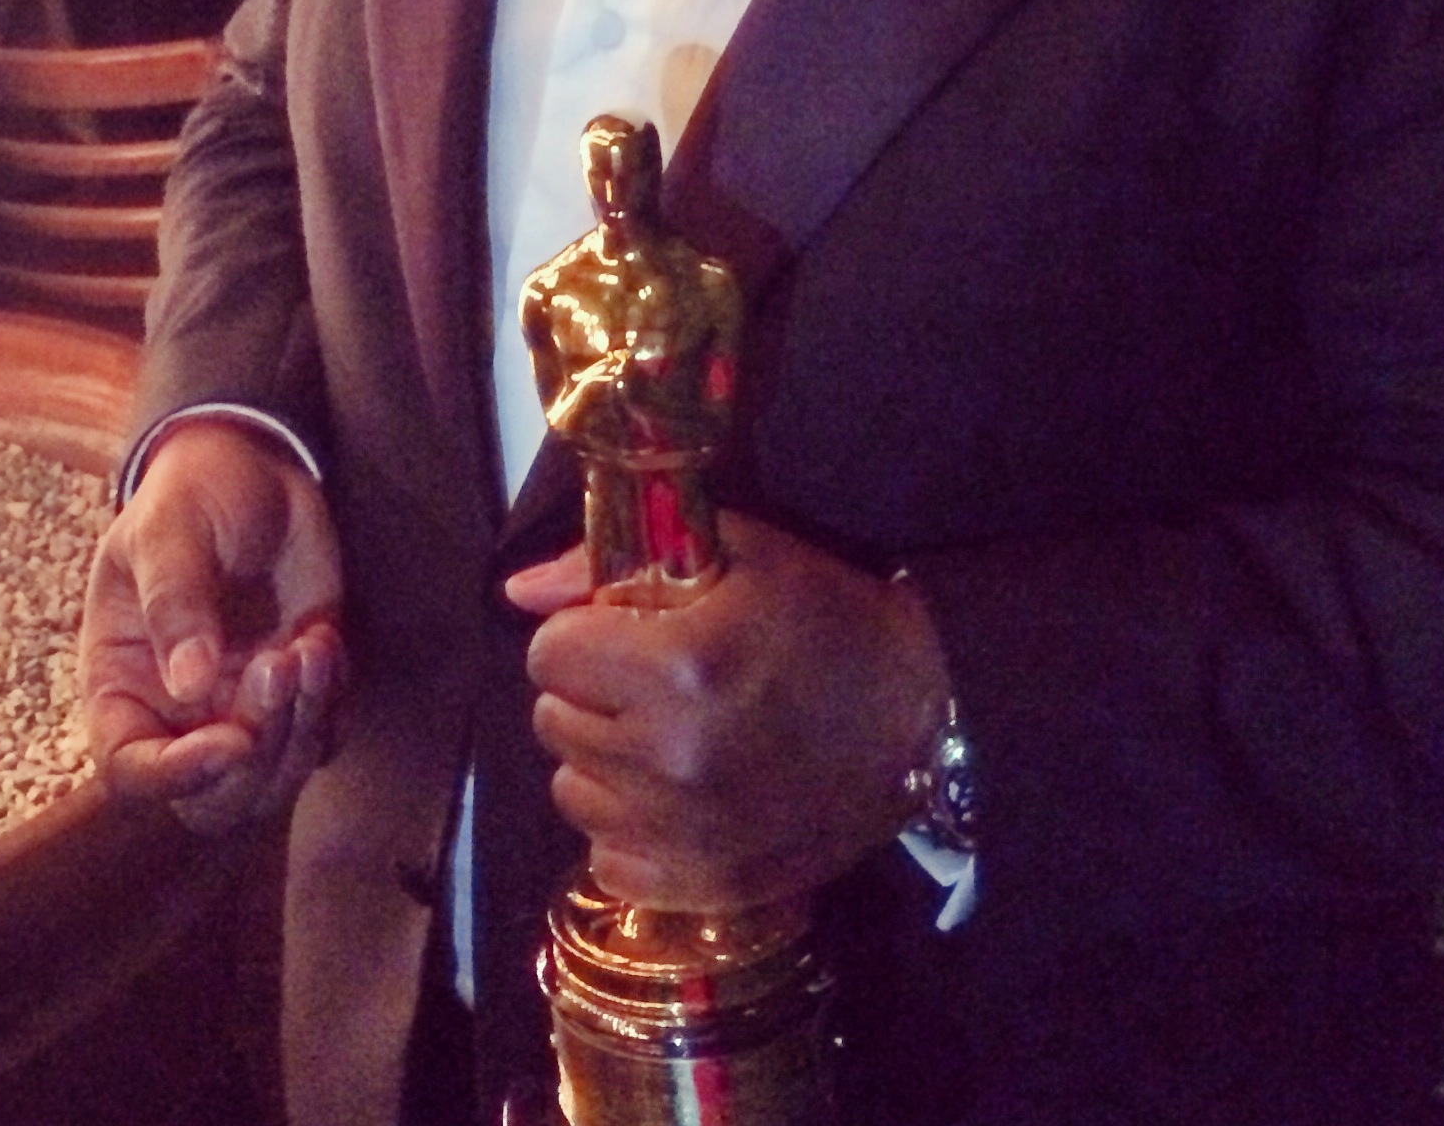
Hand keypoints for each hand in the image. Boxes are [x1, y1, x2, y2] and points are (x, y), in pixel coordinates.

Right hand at [79, 418, 344, 832]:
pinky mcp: (297, 693)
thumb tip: (186, 683)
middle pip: (214, 800)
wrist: (251, 470)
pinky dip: (333, 704)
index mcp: (122, 687)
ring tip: (312, 642)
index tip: (232, 739)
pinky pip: (323, 737)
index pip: (131, 771)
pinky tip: (325, 635)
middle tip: (280, 665)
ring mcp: (239, 710)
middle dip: (258, 754)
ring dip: (303, 725)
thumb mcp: (166, 532)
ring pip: (274, 779)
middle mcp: (178, 716)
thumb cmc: (188, 497)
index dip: (177, 775)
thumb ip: (174, 601)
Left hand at [507, 510, 949, 909]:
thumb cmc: (826, 618)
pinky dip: (630, 828)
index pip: (550, 653)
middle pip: (554, 721)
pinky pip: (608, 861)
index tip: (623, 632)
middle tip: (647, 681)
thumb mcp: (734, 555)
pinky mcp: (710, 888)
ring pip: (572, 792)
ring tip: (662, 736)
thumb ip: (614, 561)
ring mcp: (690, 833)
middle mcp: (673, 757)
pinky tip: (676, 795)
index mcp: (680, 665)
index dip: (582, 634)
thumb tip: (519, 590)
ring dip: (603, 760)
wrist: (924, 719)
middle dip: (590, 691)